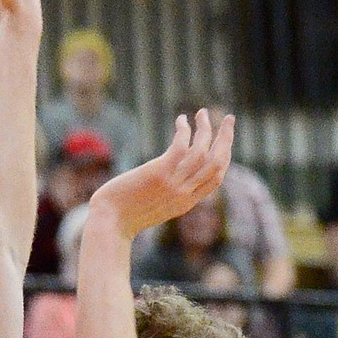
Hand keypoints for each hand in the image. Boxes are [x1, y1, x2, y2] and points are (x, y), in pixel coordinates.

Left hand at [89, 109, 234, 241]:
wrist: (108, 224)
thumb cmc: (123, 216)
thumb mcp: (152, 208)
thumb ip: (167, 194)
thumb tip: (168, 177)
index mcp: (185, 203)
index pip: (217, 178)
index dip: (224, 157)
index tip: (224, 141)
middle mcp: (184, 193)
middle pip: (217, 163)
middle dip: (226, 138)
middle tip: (229, 119)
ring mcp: (173, 184)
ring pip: (202, 151)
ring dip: (206, 128)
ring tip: (202, 113)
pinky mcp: (158, 173)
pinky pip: (180, 146)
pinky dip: (184, 130)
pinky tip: (181, 120)